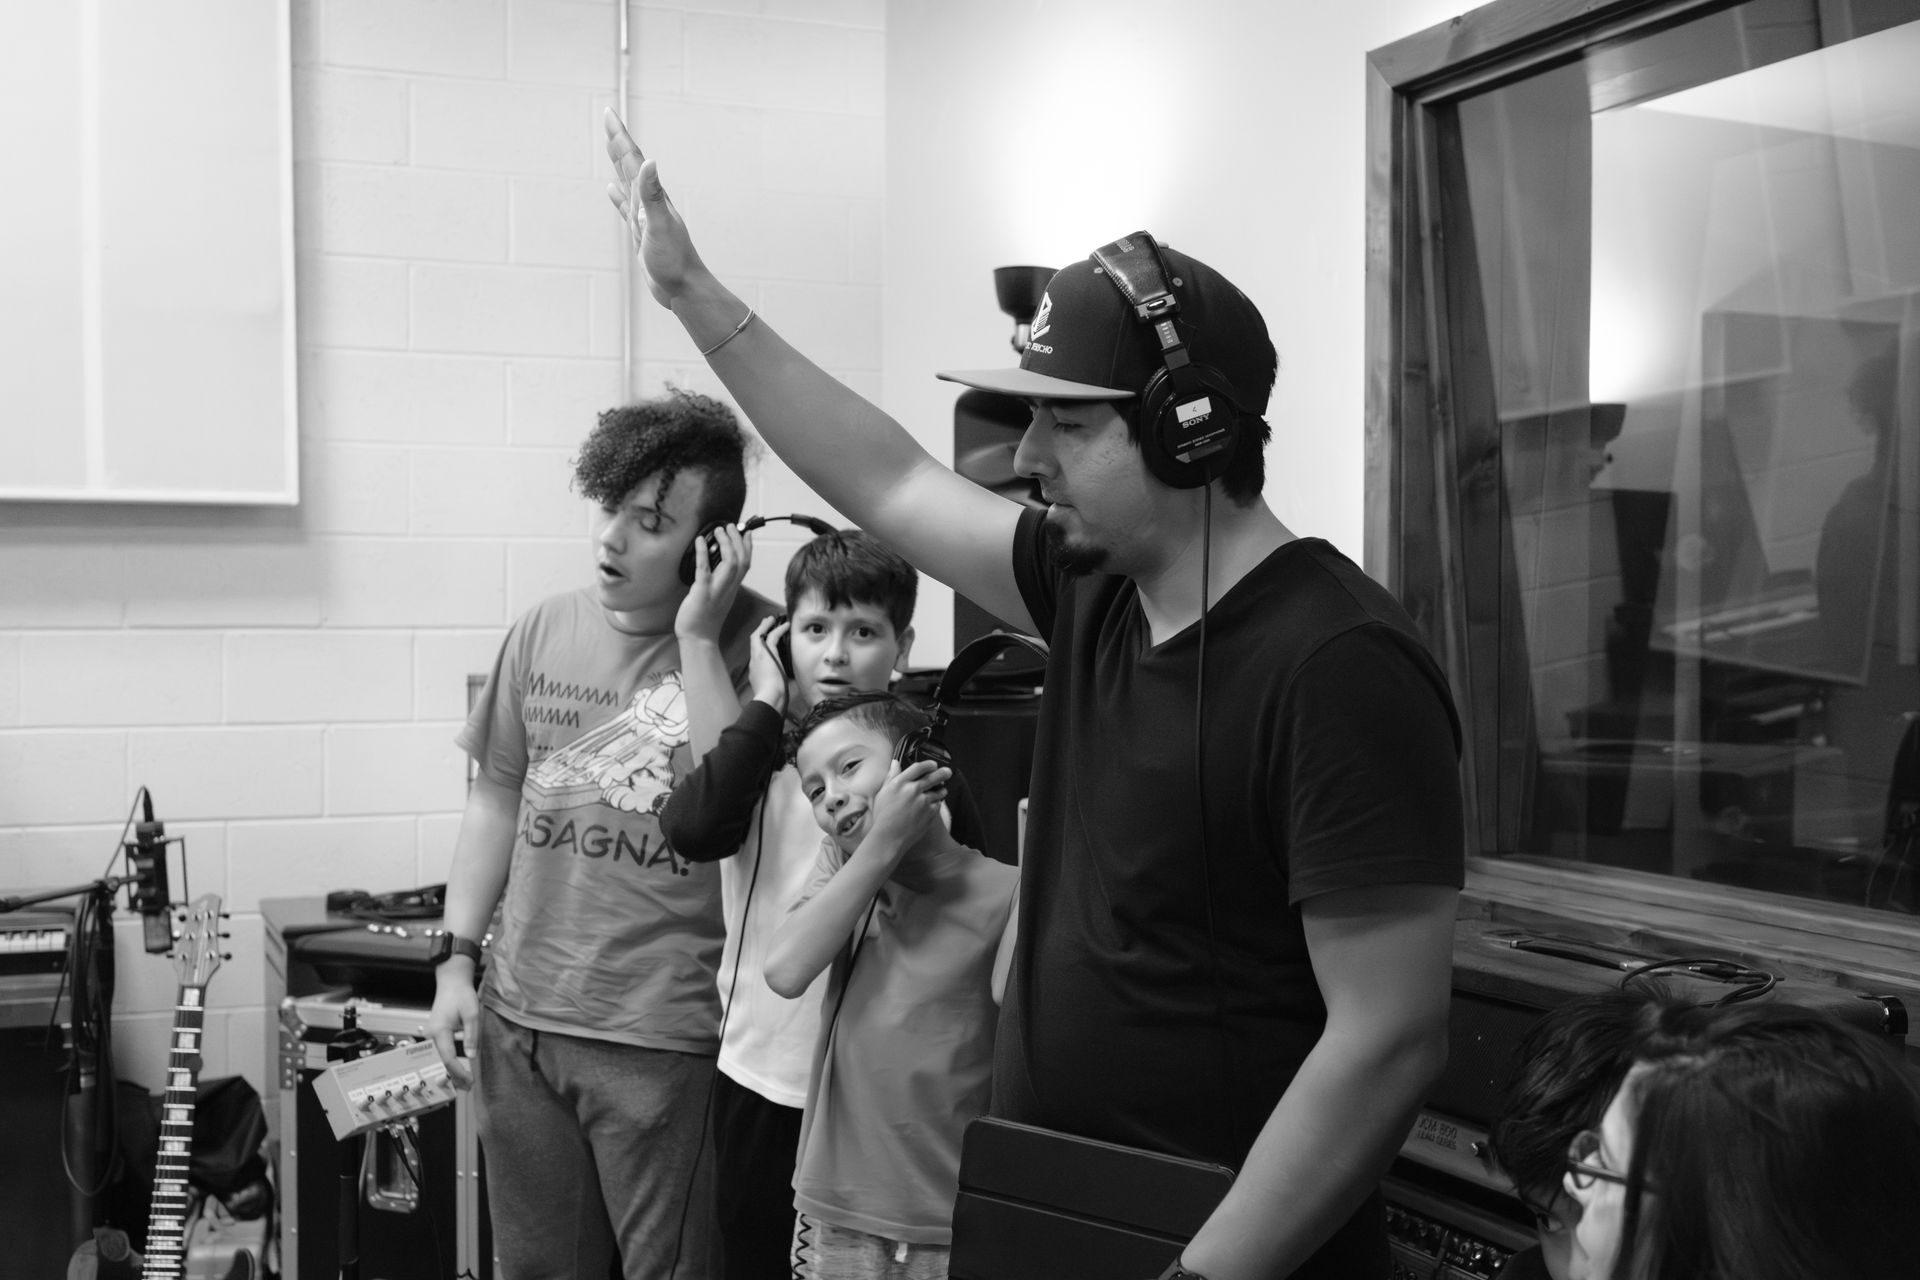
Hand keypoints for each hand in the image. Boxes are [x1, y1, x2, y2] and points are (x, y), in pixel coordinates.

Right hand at [425, 968, 479, 1088]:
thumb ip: (472, 1035)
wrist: (451, 982)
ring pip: (439, 1059)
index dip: (458, 1072)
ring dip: (451, 1072)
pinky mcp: (434, 1035)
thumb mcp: (472, 1013)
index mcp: (440, 1031)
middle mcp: (431, 1036)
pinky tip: (457, 1071)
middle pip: (441, 1062)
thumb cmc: (462, 995)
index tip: (470, 1080)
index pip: (448, 1058)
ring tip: (465, 1083)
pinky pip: (439, 1053)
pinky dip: (448, 1064)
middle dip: (454, 1077)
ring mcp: (431, 1036)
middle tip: (469, 1087)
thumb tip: (471, 1056)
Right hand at [603, 109, 707, 309]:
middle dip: (618, 142)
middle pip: (629, 165)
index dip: (620, 136)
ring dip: (618, 164)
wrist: (684, 289)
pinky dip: (617, 198)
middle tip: (608, 119)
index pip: (633, 159)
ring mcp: (644, 218)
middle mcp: (648, 203)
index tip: (609, 113)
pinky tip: (611, 191)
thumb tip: (649, 161)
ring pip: (627, 183)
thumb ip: (653, 194)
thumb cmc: (674, 261)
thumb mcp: (660, 225)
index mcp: (650, 198)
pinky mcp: (640, 233)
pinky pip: (625, 209)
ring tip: (611, 146)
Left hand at [676, 523, 750, 642]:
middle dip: (738, 540)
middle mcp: (729, 588)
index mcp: (733, 589)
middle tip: (730, 526)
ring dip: (726, 544)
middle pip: (742, 561)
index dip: (748, 547)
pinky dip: (703, 554)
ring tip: (719, 530)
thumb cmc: (704, 620)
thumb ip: (721, 584)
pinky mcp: (702, 593)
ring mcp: (717, 590)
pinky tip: (699, 542)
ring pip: (730, 564)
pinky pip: (705, 570)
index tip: (746, 533)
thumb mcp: (718, 598)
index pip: (746, 564)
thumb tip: (716, 568)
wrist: (699, 639)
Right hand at [749, 615, 790, 710]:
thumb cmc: (772, 699)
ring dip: (765, 626)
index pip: (756, 656)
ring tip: (772, 619)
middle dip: (759, 632)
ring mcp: (758, 657)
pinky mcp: (767, 653)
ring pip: (758, 636)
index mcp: (755, 673)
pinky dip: (778, 629)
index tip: (765, 641)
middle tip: (765, 623)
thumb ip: (774, 687)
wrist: (769, 699)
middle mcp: (754, 663)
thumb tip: (783, 689)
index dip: (760, 647)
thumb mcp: (771, 692)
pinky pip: (772, 636)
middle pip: (754, 642)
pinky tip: (786, 624)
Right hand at [860, 758, 948, 861]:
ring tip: (942, 790)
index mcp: (899, 783)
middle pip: (934, 776)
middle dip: (943, 773)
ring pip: (939, 791)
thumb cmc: (883, 816)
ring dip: (942, 789)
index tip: (933, 764)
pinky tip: (933, 805)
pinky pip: (939, 804)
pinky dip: (937, 803)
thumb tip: (895, 762)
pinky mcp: (930, 813)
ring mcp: (923, 802)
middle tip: (947, 772)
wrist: (888, 838)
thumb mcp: (883, 793)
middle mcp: (912, 790)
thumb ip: (891, 776)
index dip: (928, 764)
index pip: (918, 767)